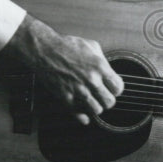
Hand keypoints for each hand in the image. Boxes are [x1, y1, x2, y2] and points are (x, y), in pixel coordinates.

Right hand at [5, 14, 123, 124]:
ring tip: (92, 103)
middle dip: (107, 100)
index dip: (116, 89)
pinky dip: (82, 116)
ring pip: (96, 110)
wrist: (44, 49)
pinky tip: (83, 114)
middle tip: (103, 97)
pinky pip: (78, 113)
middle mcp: (91, 80)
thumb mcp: (91, 46)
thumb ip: (102, 60)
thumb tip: (107, 70)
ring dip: (96, 107)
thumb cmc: (66, 45)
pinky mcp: (65, 96)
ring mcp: (78, 90)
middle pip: (109, 102)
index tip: (112, 89)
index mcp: (100, 67)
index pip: (118, 88)